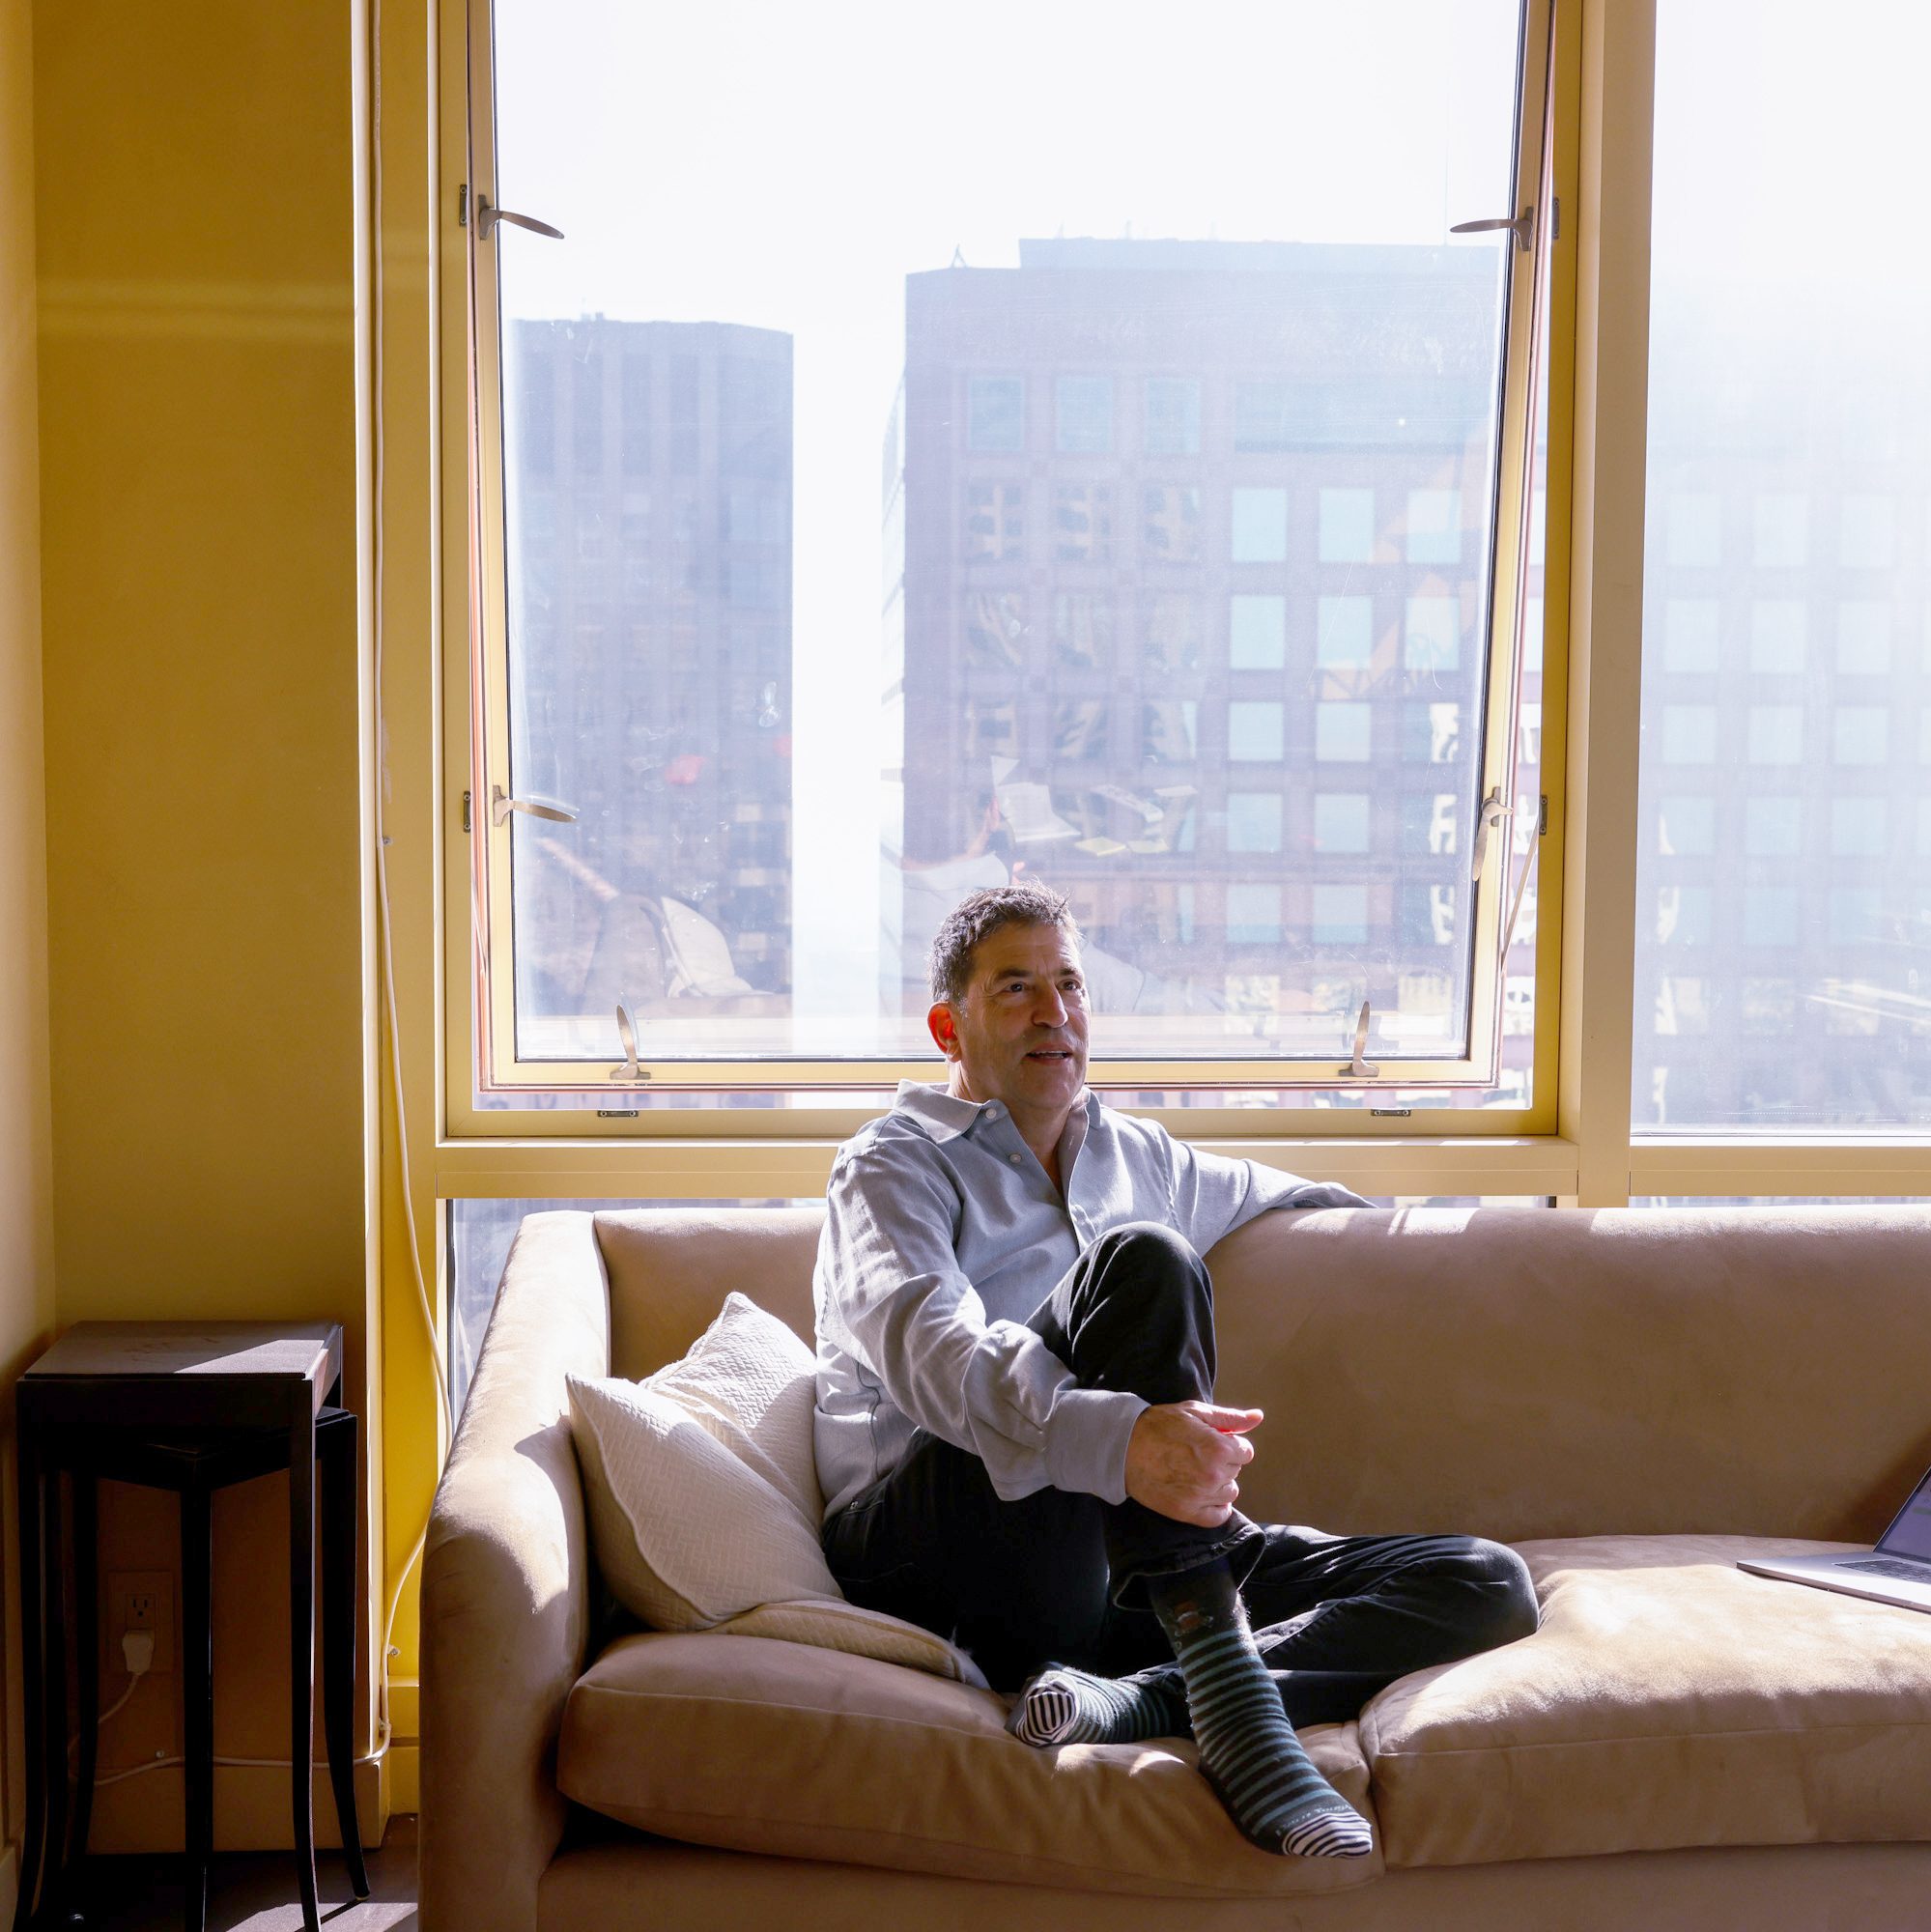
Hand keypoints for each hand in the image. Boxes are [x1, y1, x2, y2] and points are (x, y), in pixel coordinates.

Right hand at [1124, 1401, 1261, 1526]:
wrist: (1124, 1448)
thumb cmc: (1160, 1425)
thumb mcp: (1195, 1412)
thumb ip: (1230, 1418)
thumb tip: (1258, 1417)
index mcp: (1219, 1448)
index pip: (1246, 1452)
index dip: (1230, 1445)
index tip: (1212, 1442)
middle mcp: (1214, 1474)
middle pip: (1236, 1471)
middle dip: (1224, 1461)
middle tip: (1198, 1453)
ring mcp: (1201, 1496)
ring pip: (1229, 1493)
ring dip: (1219, 1483)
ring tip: (1196, 1471)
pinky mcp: (1187, 1513)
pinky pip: (1218, 1516)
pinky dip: (1216, 1507)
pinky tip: (1203, 1493)